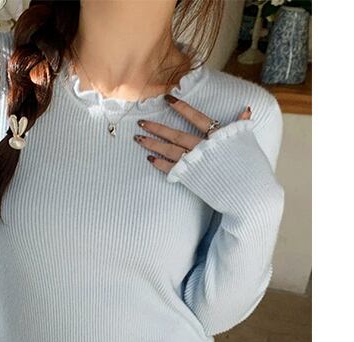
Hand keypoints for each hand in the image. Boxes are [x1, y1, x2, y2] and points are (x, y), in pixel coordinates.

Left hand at [133, 96, 251, 174]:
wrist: (250, 194)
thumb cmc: (252, 168)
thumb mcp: (248, 143)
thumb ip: (241, 126)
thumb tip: (245, 109)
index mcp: (219, 136)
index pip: (196, 117)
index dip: (181, 108)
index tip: (167, 99)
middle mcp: (204, 148)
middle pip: (176, 135)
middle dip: (157, 127)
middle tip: (141, 121)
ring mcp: (195, 163)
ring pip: (169, 150)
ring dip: (152, 144)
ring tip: (138, 138)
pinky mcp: (191, 178)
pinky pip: (171, 169)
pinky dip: (160, 164)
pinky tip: (149, 159)